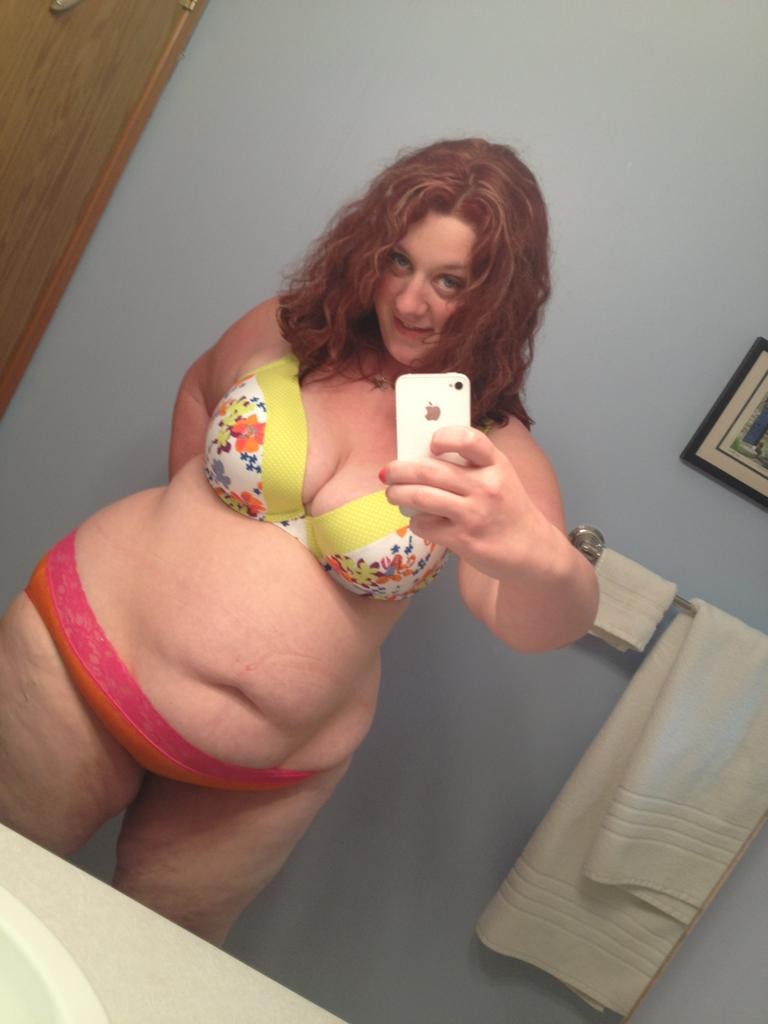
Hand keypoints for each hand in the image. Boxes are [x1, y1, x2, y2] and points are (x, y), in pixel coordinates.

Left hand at [382, 426, 550, 580]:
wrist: (532, 550)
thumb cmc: (507, 509)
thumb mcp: (500, 478)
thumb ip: (469, 466)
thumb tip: (420, 458)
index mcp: (496, 464)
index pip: (469, 439)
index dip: (444, 437)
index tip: (431, 443)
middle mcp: (487, 487)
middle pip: (430, 470)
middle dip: (399, 470)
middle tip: (388, 472)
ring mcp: (475, 514)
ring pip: (421, 497)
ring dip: (398, 495)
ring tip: (392, 494)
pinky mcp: (465, 540)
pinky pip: (426, 525)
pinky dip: (416, 521)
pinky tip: (419, 520)